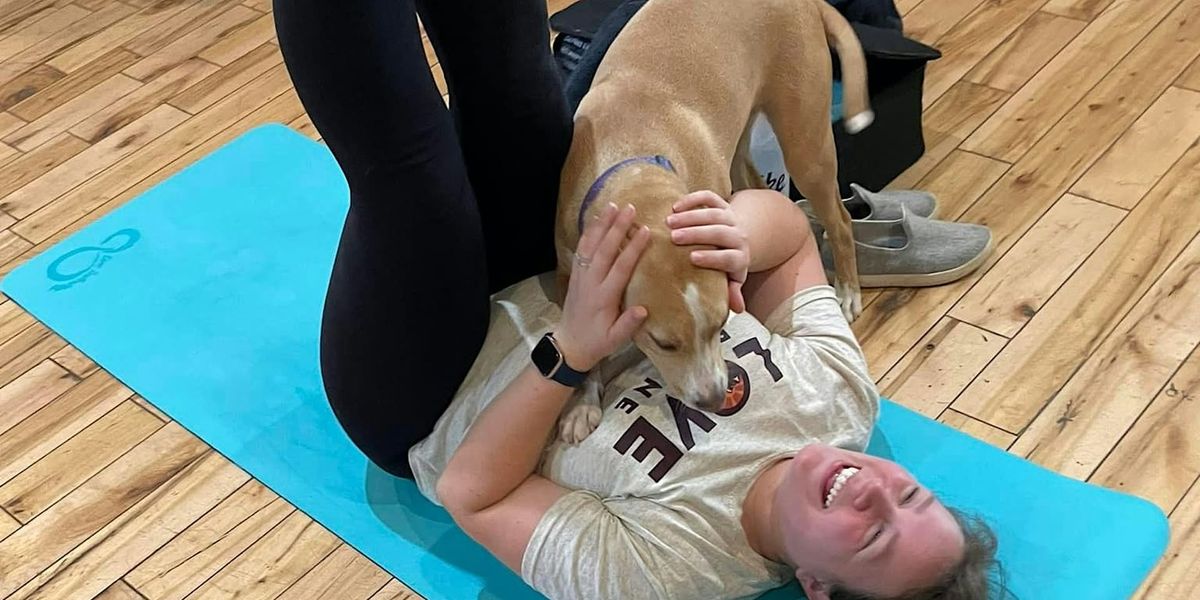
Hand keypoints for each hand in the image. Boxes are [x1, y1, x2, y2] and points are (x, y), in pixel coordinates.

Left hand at [555, 203, 651, 370]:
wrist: (570, 345)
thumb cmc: (597, 342)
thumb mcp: (615, 340)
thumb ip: (628, 324)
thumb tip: (643, 309)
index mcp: (604, 297)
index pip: (620, 268)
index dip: (633, 248)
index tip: (645, 231)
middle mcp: (591, 283)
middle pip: (604, 250)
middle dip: (616, 228)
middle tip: (629, 208)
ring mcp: (581, 277)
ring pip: (590, 246)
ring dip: (601, 225)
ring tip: (611, 205)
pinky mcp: (575, 275)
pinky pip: (581, 250)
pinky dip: (588, 233)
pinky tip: (595, 220)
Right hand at [666, 191, 749, 312]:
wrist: (740, 238)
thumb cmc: (729, 264)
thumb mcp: (732, 279)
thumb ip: (732, 292)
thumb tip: (737, 309)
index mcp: (741, 257)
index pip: (730, 257)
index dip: (713, 257)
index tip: (692, 258)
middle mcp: (738, 235)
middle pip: (720, 232)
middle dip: (697, 233)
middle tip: (674, 237)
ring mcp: (730, 217)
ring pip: (713, 213)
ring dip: (690, 216)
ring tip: (669, 221)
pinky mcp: (722, 204)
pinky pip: (710, 197)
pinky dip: (694, 199)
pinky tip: (675, 206)